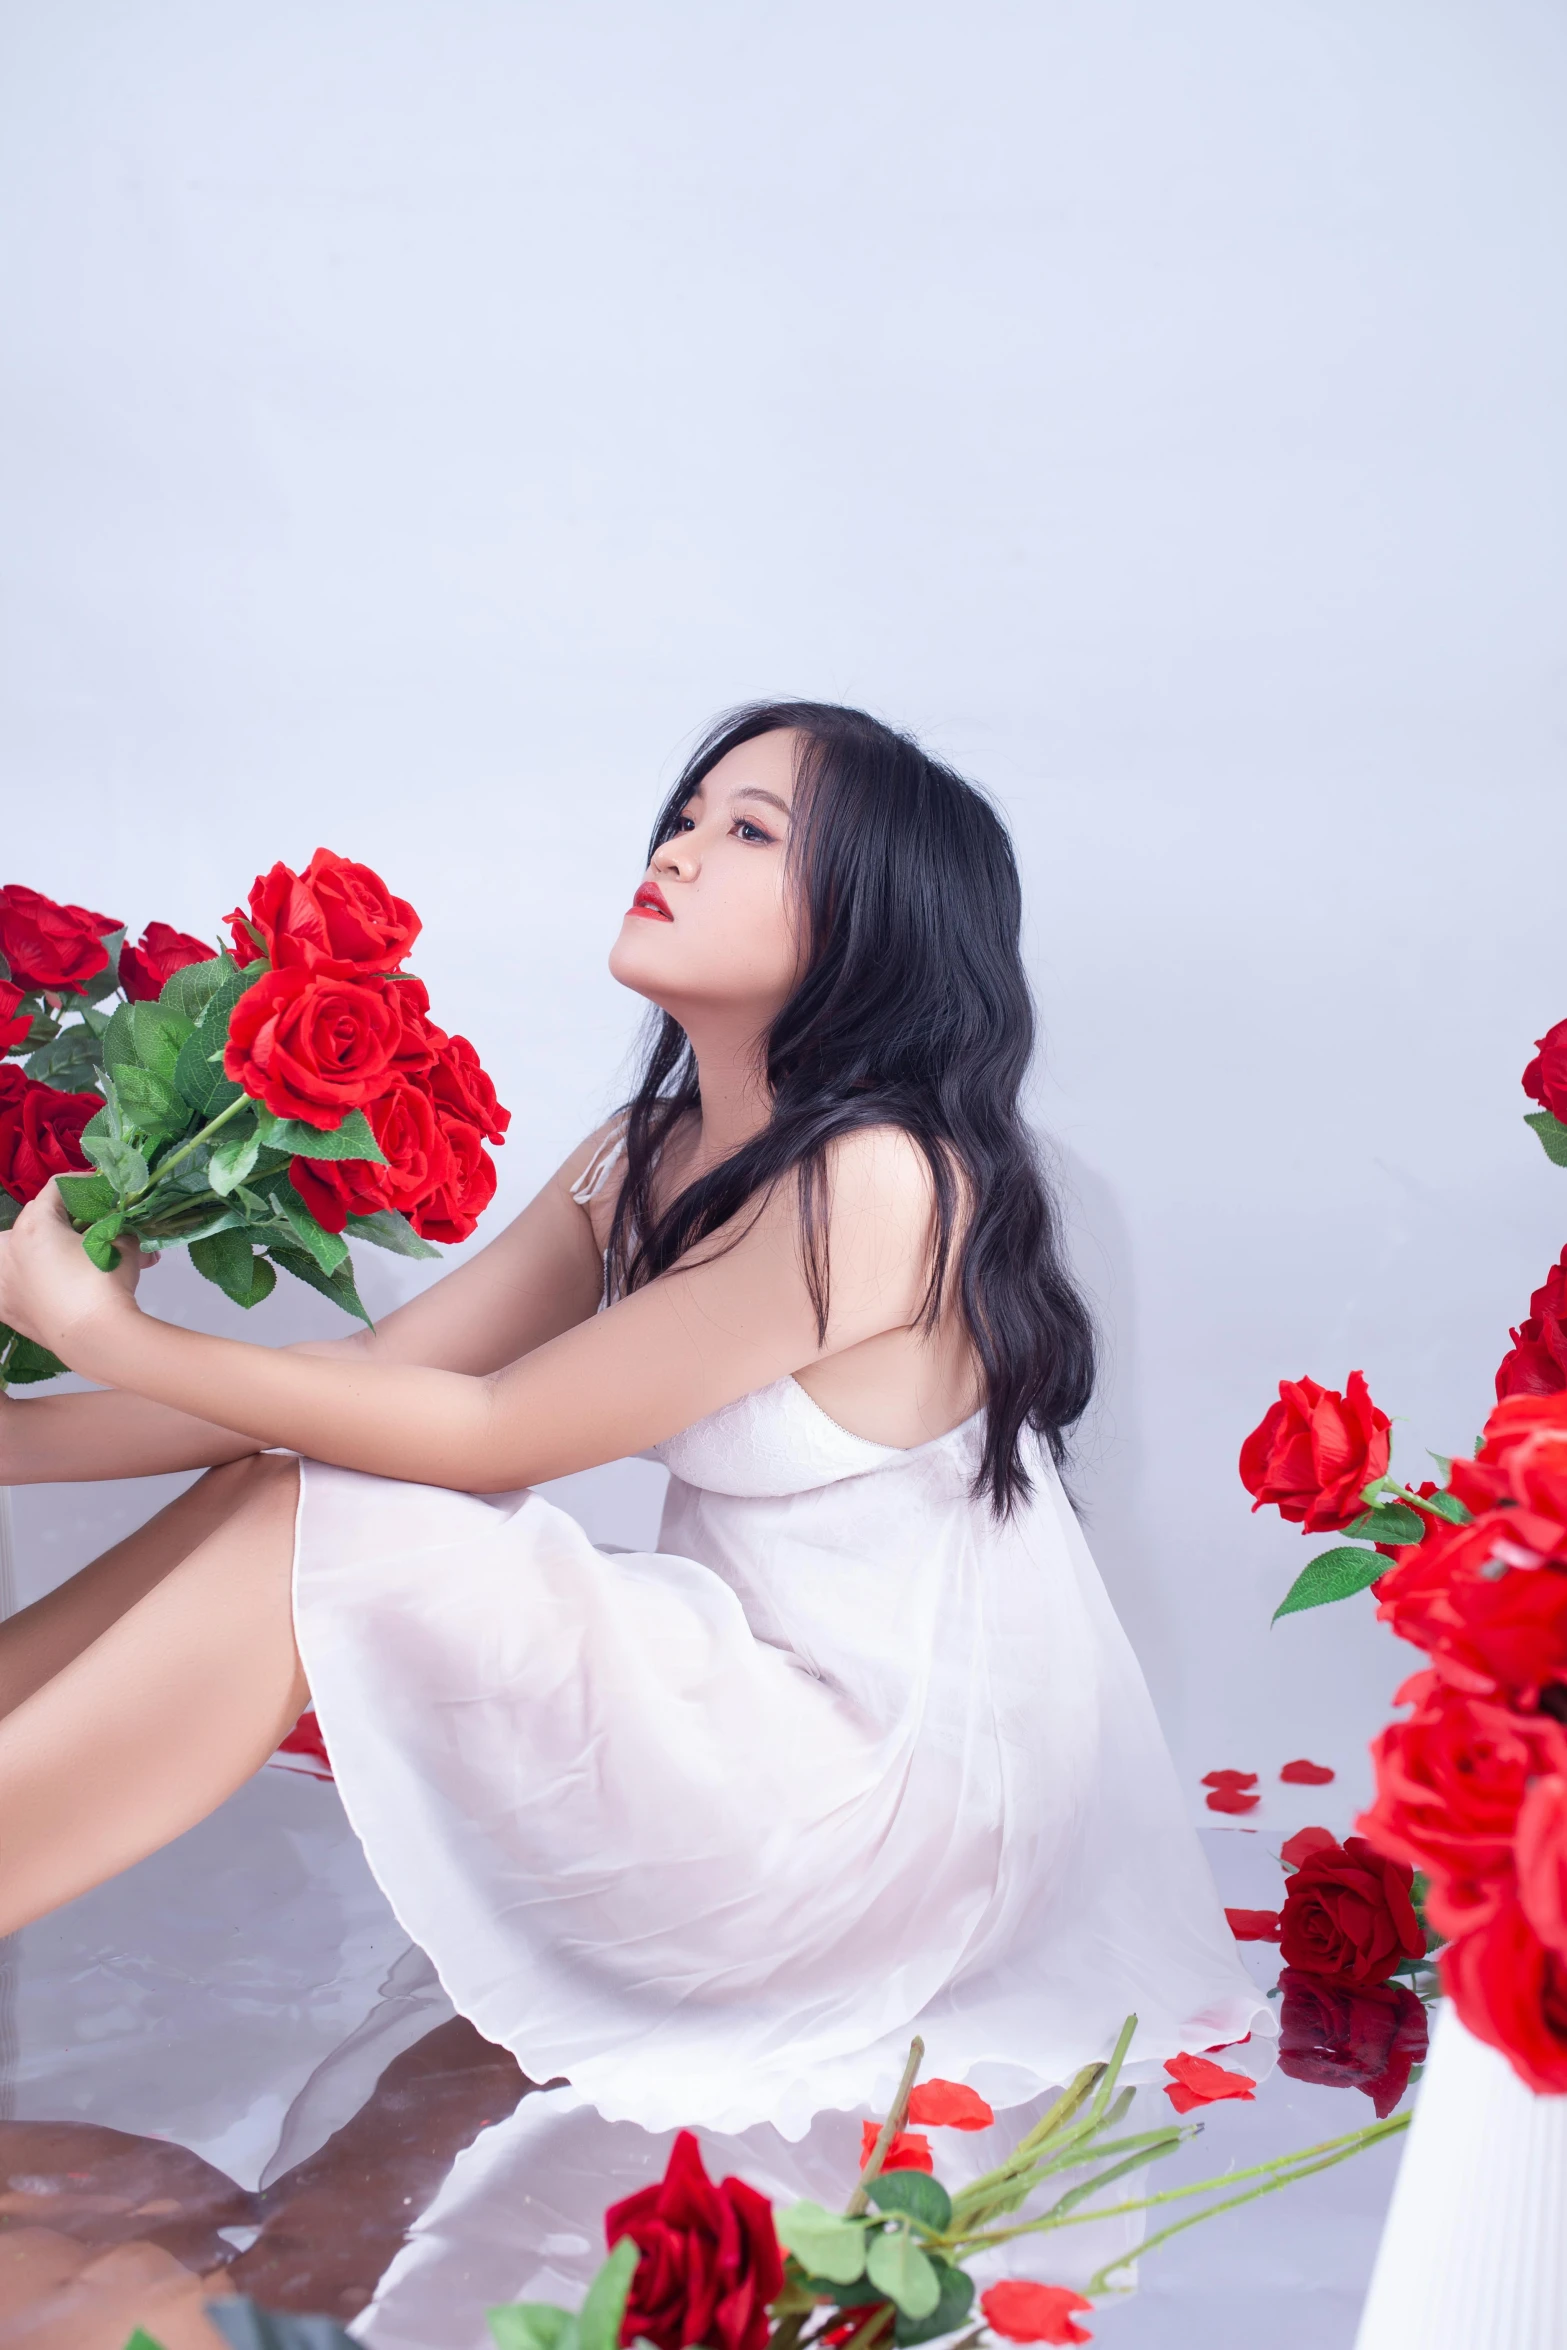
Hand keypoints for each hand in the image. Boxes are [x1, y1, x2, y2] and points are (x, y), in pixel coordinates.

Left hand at [0, 1183, 150, 1366]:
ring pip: (11, 1250)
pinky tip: (40, 1285)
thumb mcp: (123, 1246)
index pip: (57, 1189)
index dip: (83, 1185)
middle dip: (60, 1218)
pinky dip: (21, 1280)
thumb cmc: (105, 1284)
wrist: (95, 1338)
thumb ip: (121, 1229)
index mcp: (36, 1224)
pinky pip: (8, 1284)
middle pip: (33, 1218)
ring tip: (60, 1255)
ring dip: (31, 1247)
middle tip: (88, 1227)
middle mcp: (11, 1247)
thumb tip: (126, 1230)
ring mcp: (5, 1280)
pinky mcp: (7, 1307)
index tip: (102, 1191)